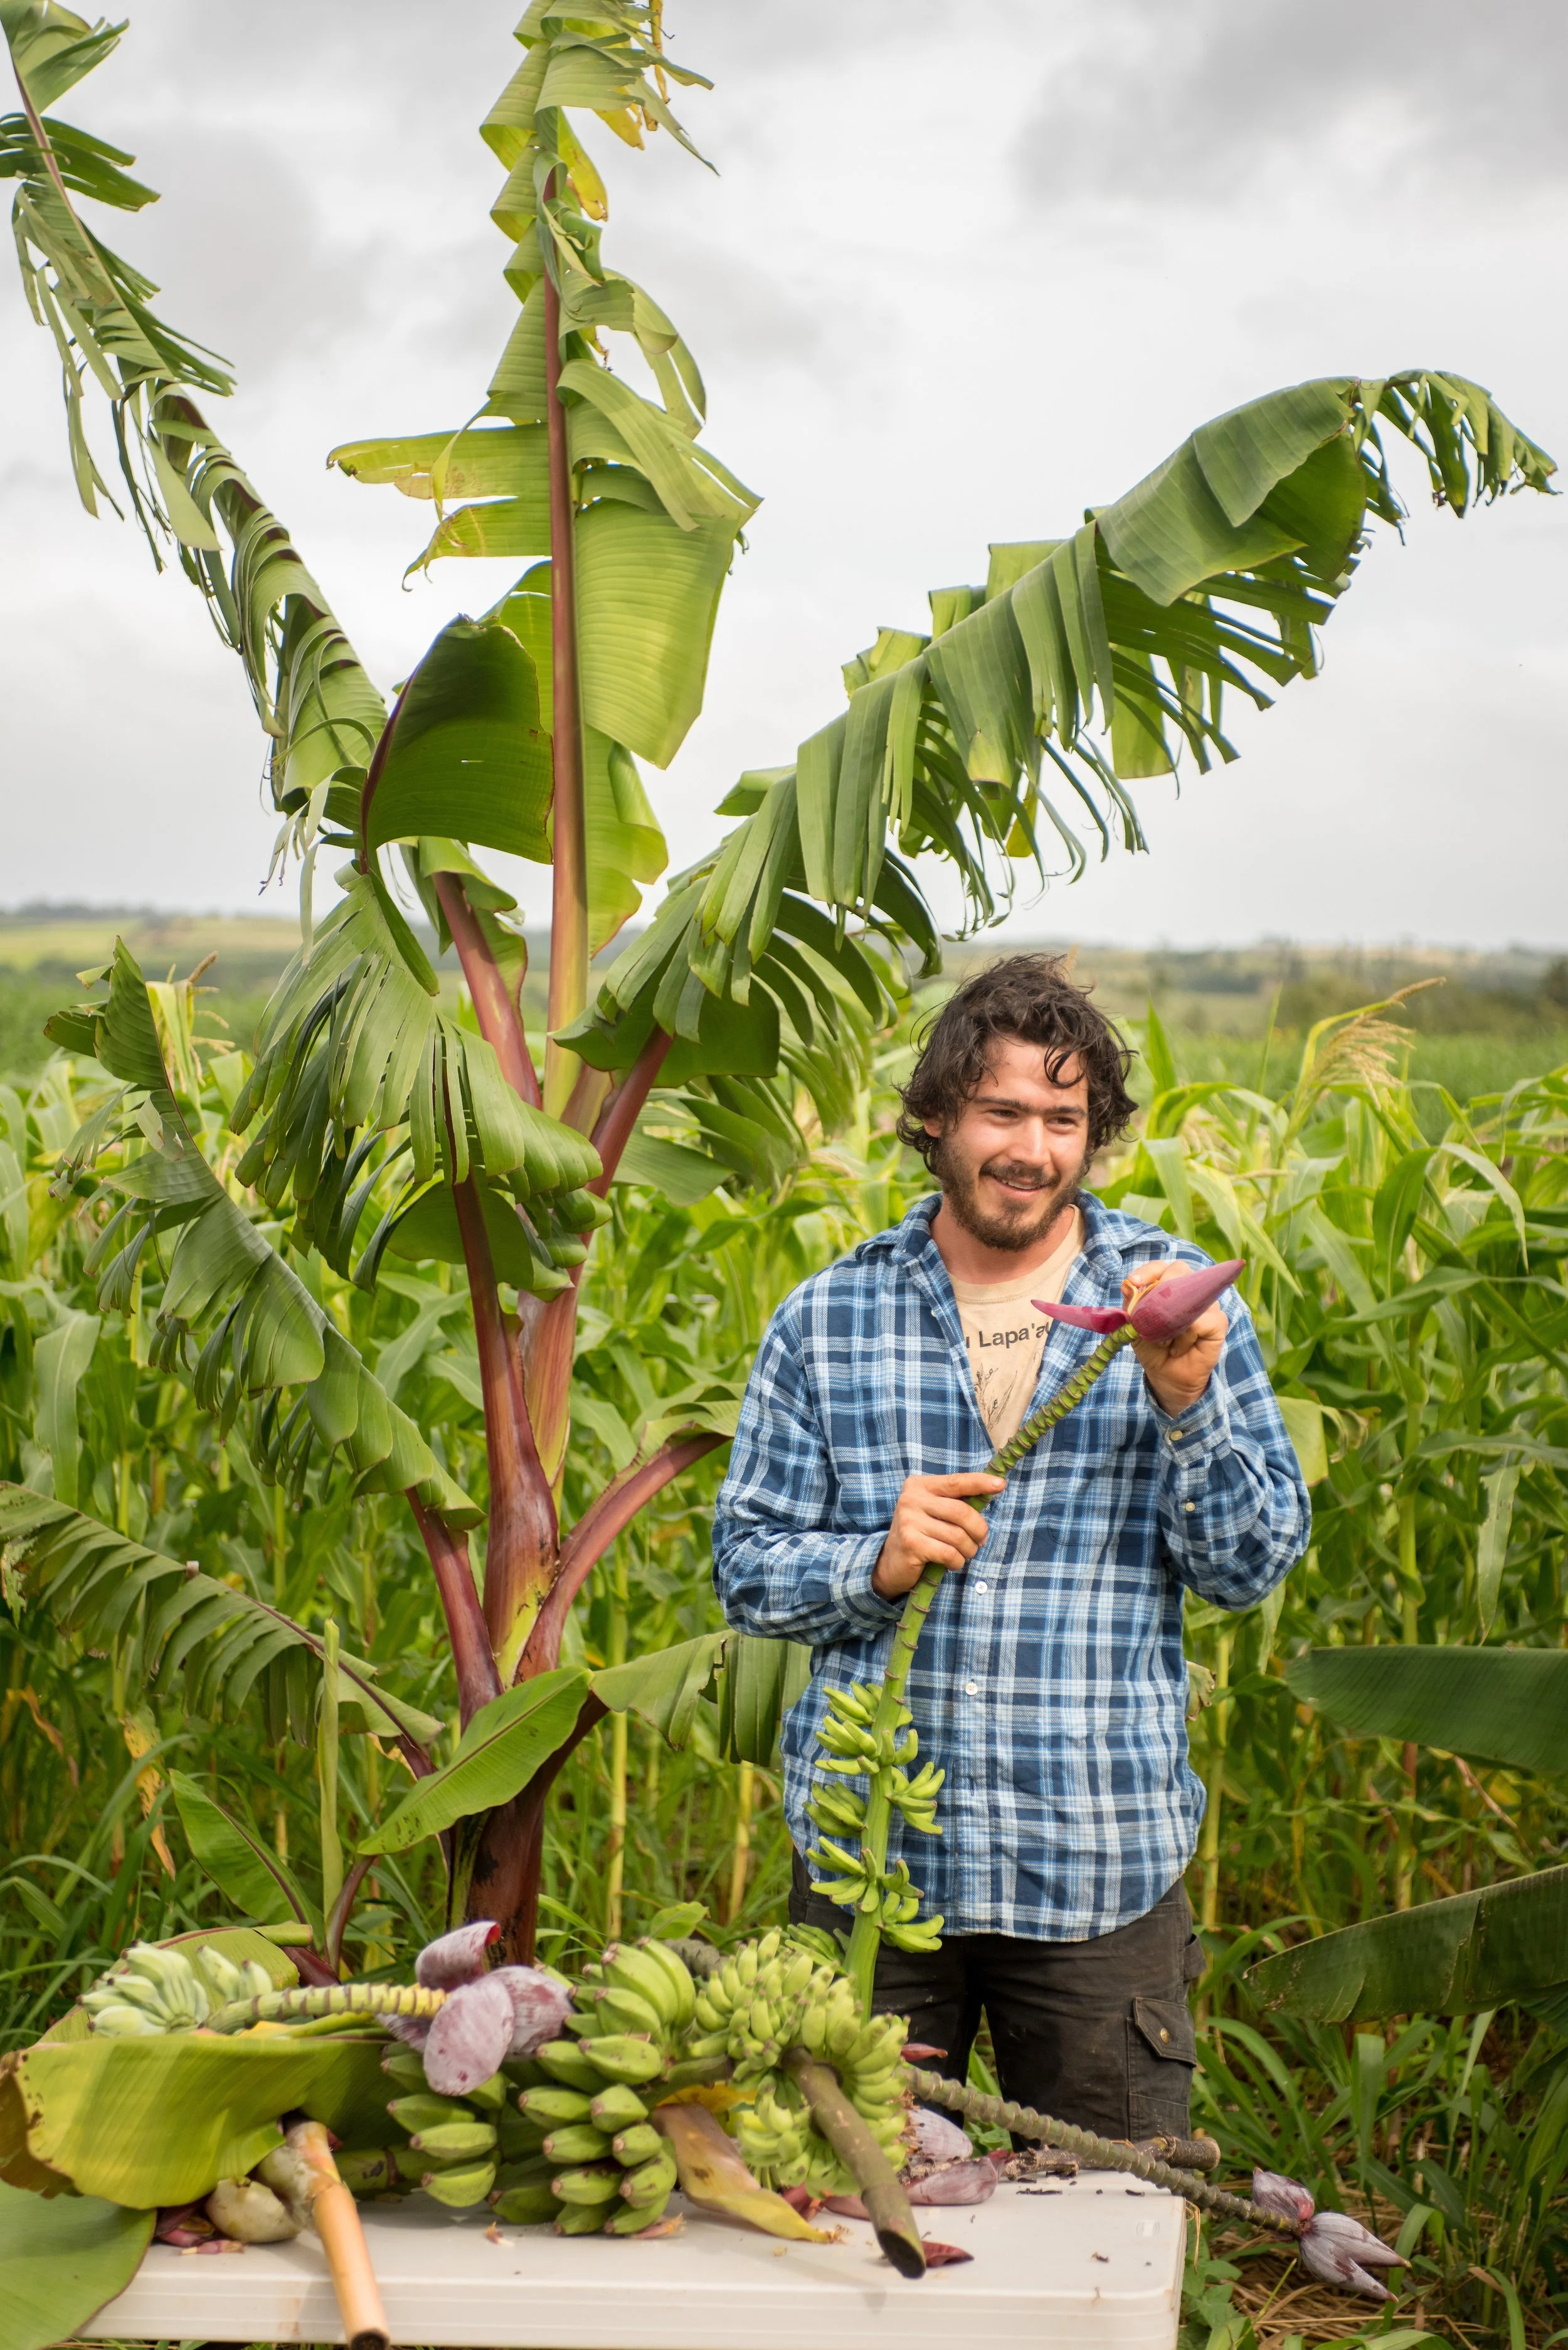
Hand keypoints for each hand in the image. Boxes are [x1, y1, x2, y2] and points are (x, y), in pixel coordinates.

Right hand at [872, 1471, 1005, 1598]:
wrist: (890, 1563)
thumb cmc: (921, 1534)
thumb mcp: (934, 1511)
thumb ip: (955, 1502)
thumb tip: (992, 1489)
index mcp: (919, 1486)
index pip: (956, 1481)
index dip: (980, 1483)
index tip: (1000, 1485)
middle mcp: (911, 1499)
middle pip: (961, 1512)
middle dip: (979, 1529)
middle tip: (981, 1540)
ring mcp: (909, 1521)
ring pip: (957, 1536)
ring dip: (969, 1550)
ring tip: (965, 1553)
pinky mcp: (911, 1544)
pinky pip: (949, 1553)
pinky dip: (957, 1561)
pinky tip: (952, 1563)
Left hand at [1124, 1262, 1227, 1416]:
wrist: (1166, 1375)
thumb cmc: (1153, 1346)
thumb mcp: (1135, 1325)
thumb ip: (1132, 1304)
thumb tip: (1127, 1285)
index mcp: (1171, 1285)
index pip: (1162, 1266)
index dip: (1148, 1271)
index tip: (1133, 1282)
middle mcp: (1192, 1289)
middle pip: (1179, 1270)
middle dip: (1159, 1292)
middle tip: (1150, 1319)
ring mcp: (1208, 1304)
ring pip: (1189, 1296)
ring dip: (1169, 1321)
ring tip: (1163, 1339)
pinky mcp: (1218, 1322)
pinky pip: (1199, 1322)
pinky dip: (1183, 1337)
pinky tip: (1179, 1348)